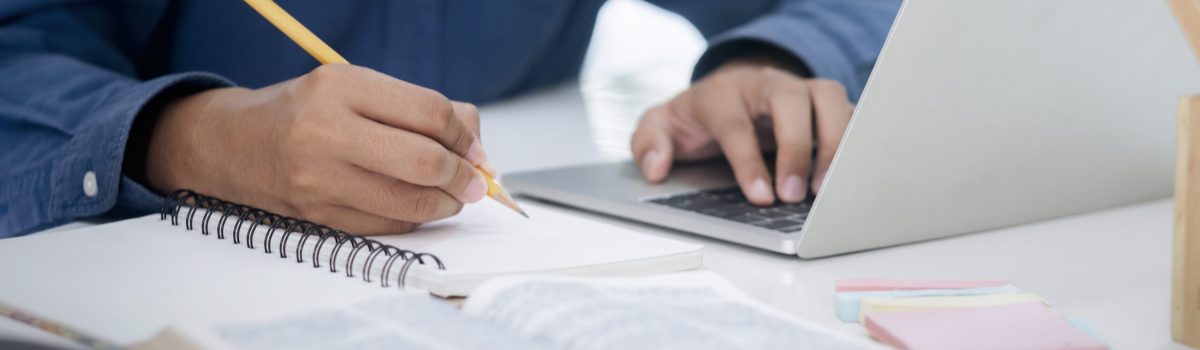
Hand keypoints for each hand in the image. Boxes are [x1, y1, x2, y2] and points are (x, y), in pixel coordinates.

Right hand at [144, 64, 487, 233]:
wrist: (235, 146)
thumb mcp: (355, 88)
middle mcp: (326, 133)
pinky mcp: (319, 217)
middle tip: (474, 180)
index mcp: (340, 87)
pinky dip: (414, 218)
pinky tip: (417, 206)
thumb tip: (474, 137)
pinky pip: (388, 225)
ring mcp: (319, 180)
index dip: (464, 134)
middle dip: (462, 175)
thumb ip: (416, 107)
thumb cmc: (305, 112)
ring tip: (453, 195)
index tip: (474, 147)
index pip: (428, 113)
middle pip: (423, 162)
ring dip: (445, 203)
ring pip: (409, 203)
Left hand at [631, 56, 852, 205]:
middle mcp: (766, 85)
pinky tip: (850, 176)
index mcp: (723, 94)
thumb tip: (655, 168)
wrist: (728, 90)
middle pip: (791, 102)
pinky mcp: (825, 104)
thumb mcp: (662, 125)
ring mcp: (800, 90)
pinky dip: (856, 142)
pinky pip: (851, 114)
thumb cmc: (699, 116)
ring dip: (835, 143)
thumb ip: (649, 142)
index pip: (737, 125)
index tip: (761, 196)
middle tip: (794, 195)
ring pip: (829, 100)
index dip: (749, 162)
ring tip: (827, 189)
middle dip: (796, 148)